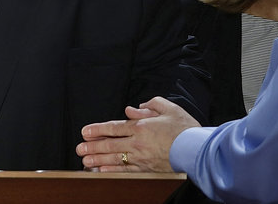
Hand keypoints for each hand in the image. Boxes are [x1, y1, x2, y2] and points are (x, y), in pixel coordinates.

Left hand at [75, 96, 199, 172]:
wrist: (198, 149)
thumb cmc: (185, 128)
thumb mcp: (168, 108)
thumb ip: (149, 105)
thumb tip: (133, 109)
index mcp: (141, 126)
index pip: (114, 128)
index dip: (97, 130)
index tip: (84, 132)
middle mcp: (138, 142)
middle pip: (110, 144)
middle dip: (92, 146)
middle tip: (79, 149)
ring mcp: (142, 157)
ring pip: (115, 159)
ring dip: (98, 159)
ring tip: (85, 161)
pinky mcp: (148, 169)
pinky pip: (126, 171)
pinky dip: (113, 171)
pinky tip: (102, 171)